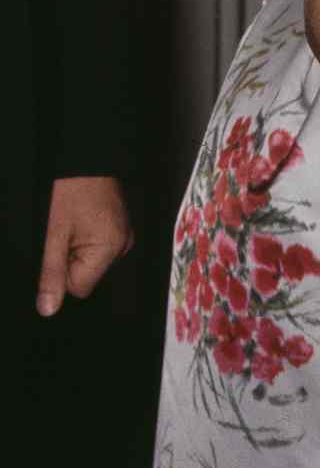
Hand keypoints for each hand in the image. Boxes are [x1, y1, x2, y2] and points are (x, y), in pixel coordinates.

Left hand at [37, 174, 132, 315]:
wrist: (85, 158)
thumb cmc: (70, 190)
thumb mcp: (53, 234)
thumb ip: (51, 273)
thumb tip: (49, 308)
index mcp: (109, 249)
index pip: (80, 288)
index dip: (62, 273)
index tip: (58, 248)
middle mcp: (122, 245)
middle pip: (87, 275)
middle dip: (70, 260)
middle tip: (64, 232)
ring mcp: (123, 235)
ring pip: (91, 261)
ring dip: (77, 249)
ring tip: (73, 222)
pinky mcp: (119, 227)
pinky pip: (98, 246)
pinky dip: (86, 239)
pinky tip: (81, 220)